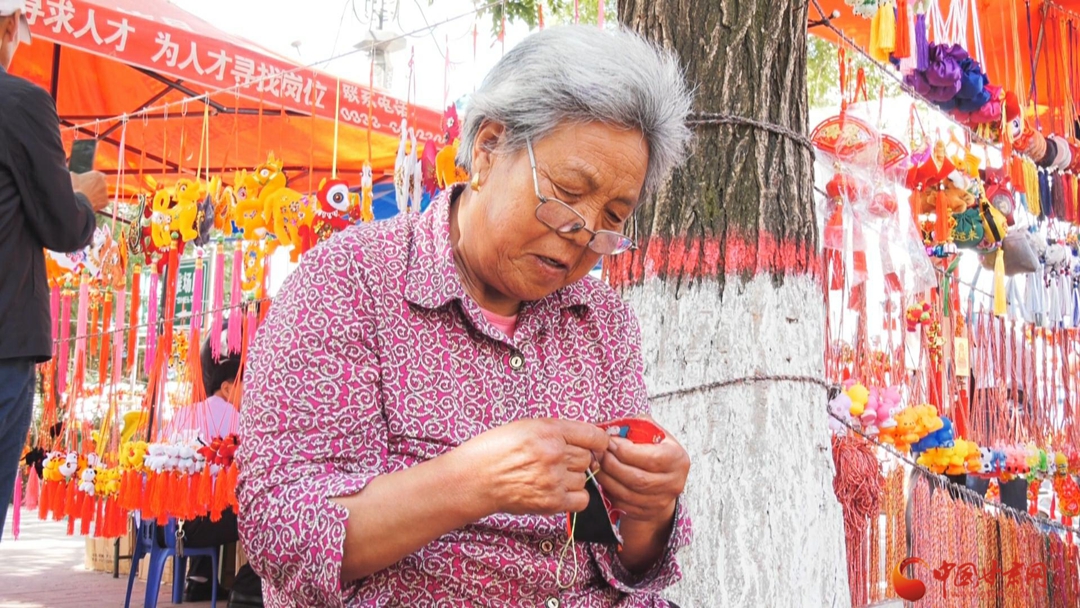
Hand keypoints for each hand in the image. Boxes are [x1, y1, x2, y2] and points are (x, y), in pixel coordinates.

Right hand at [71, 171, 107, 211]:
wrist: (78, 201)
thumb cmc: (75, 187)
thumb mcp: (72, 176)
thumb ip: (77, 175)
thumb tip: (74, 175)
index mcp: (97, 175)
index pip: (99, 176)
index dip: (94, 179)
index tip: (90, 182)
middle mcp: (104, 183)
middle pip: (101, 185)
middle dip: (96, 187)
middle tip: (87, 190)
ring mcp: (106, 192)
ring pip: (102, 193)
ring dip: (97, 195)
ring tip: (87, 197)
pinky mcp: (106, 201)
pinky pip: (102, 201)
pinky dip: (97, 202)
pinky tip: (90, 202)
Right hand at [456, 418, 609, 516]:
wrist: (474, 479)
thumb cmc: (495, 451)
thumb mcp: (526, 427)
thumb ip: (557, 431)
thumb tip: (586, 440)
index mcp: (549, 430)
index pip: (593, 434)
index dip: (597, 441)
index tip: (595, 445)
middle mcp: (554, 453)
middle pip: (588, 458)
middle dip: (578, 460)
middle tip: (558, 462)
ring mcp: (554, 479)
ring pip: (584, 478)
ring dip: (573, 478)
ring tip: (549, 477)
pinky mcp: (552, 502)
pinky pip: (582, 500)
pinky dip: (575, 497)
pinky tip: (558, 491)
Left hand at [594, 416, 688, 524]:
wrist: (663, 480)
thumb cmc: (655, 450)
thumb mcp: (653, 434)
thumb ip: (637, 427)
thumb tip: (612, 427)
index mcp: (678, 460)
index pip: (651, 458)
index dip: (626, 451)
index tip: (609, 442)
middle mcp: (673, 483)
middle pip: (637, 478)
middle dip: (612, 464)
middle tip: (598, 452)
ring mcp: (660, 501)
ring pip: (626, 492)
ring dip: (606, 477)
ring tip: (595, 463)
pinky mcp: (646, 512)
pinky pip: (622, 503)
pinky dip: (607, 490)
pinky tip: (601, 476)